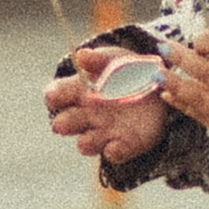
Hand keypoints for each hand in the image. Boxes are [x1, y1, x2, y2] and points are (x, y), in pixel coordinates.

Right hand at [46, 44, 170, 166]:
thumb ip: (98, 59)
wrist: (156, 87)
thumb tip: (81, 55)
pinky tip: (113, 148)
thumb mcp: (113, 59)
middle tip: (61, 125)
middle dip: (64, 124)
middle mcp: (86, 115)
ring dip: (85, 143)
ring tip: (85, 142)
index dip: (53, 96)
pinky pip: (116, 153)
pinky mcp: (125, 144)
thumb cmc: (124, 71)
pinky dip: (114, 152)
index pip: (57, 95)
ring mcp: (104, 131)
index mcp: (78, 91)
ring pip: (87, 142)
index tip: (52, 96)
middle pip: (66, 123)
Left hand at [161, 25, 208, 150]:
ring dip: (174, 84)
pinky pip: (204, 117)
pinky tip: (170, 95)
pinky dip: (185, 105)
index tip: (200, 39)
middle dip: (180, 58)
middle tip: (164, 49)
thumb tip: (194, 42)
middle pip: (206, 70)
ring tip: (158, 74)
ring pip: (200, 97)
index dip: (205, 38)